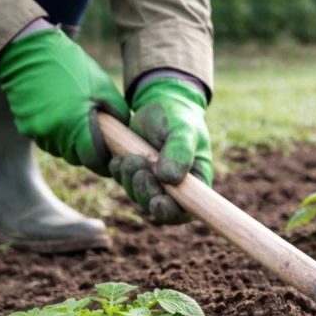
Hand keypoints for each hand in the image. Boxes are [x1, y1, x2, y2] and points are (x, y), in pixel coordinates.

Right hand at [0, 30, 129, 175]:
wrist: (28, 51)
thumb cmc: (71, 66)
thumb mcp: (103, 87)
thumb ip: (118, 114)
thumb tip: (125, 135)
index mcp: (75, 125)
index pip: (94, 161)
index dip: (105, 160)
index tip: (111, 153)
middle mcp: (54, 135)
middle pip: (78, 158)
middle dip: (89, 150)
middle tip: (96, 132)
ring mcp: (37, 133)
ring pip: (61, 152)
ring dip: (71, 143)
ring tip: (75, 118)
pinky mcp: (25, 128)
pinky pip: (47, 141)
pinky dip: (56, 135)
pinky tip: (59, 114)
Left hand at [110, 78, 212, 224]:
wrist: (159, 102)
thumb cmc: (178, 116)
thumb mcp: (182, 129)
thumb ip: (180, 151)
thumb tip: (169, 178)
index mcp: (195, 182)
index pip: (186, 210)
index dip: (172, 212)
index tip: (158, 202)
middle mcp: (176, 188)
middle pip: (159, 208)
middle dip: (146, 192)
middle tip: (140, 171)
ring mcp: (155, 182)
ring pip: (139, 197)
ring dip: (131, 181)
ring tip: (131, 158)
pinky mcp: (136, 174)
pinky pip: (124, 184)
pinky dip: (119, 173)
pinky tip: (119, 158)